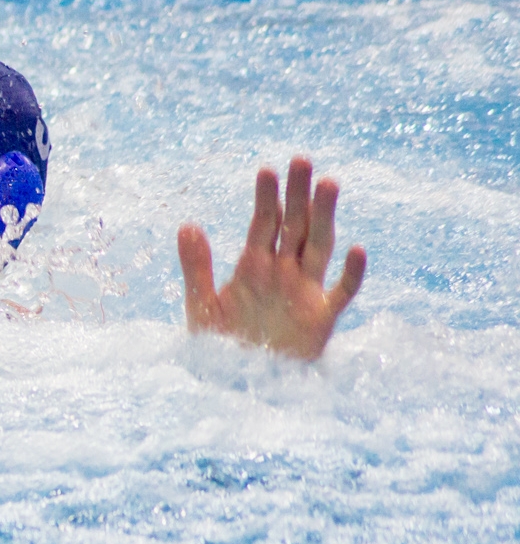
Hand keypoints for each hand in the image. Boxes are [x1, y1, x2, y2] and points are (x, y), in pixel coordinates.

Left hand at [177, 157, 366, 360]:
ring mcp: (304, 293)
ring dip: (325, 217)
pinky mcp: (321, 320)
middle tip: (302, 159)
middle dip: (298, 194)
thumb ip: (196, 266)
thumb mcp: (202, 304)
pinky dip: (350, 273)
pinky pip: (341, 293)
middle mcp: (283, 273)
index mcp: (254, 266)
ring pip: (319, 247)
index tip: (267, 169)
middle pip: (295, 225)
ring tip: (328, 184)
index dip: (266, 197)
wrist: (238, 384)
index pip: (264, 223)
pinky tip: (355, 249)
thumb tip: (187, 224)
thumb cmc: (221, 345)